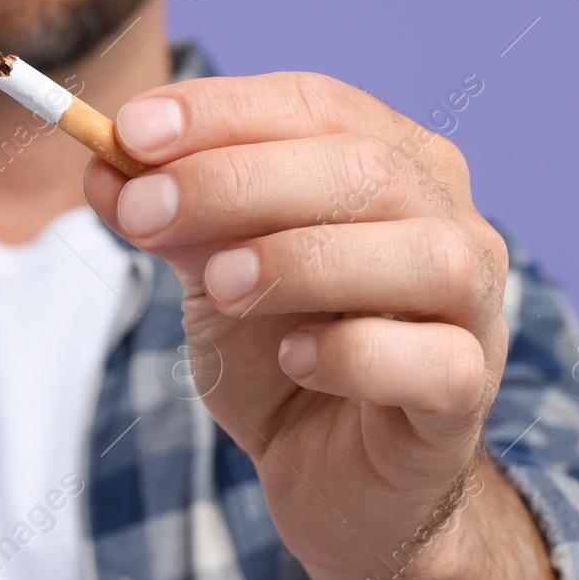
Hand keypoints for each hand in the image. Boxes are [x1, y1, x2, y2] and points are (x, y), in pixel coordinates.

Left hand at [85, 71, 508, 579]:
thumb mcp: (210, 271)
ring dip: (302, 259)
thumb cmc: (282, 350)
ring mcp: (475, 306)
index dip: (220, 111)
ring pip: (422, 255)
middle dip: (235, 181)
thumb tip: (103, 167)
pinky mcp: (467, 394)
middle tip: (144, 208)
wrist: (331, 475)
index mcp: (391, 159)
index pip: (313, 105)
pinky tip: (295, 359)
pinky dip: (354, 353)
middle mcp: (448, 216)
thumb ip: (167, 217)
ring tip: (220, 285)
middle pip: (361, 168)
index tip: (130, 131)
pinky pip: (433, 360)